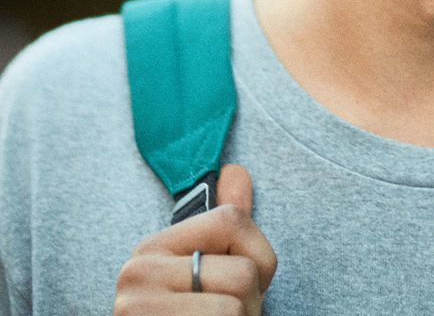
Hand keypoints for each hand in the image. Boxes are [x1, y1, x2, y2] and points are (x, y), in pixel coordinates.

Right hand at [114, 164, 277, 313]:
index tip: (240, 286)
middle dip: (249, 306)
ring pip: (236, 310)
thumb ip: (222, 227)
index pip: (232, 220)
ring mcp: (139, 312)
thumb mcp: (202, 273)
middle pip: (243, 273)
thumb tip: (236, 170)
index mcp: (151, 249)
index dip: (258, 258)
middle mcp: (137, 276)